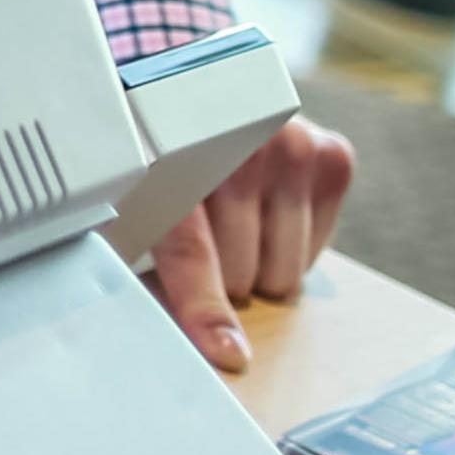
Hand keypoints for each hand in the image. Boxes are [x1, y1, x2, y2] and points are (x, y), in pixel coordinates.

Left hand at [141, 114, 356, 372]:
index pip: (194, 250)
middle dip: (220, 276)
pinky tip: (264, 209)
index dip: (206, 308)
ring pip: (282, 272)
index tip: (228, 354)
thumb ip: (127, 254)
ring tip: (230, 220)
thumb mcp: (123, 199)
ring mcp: (293, 145)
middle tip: (199, 237)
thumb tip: (137, 327)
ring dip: (255, 264)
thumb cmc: (152, 163)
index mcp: (172, 151)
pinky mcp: (331, 156)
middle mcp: (241, 141)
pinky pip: (314, 252)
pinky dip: (288, 247)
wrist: (196, 99)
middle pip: (240, 273)